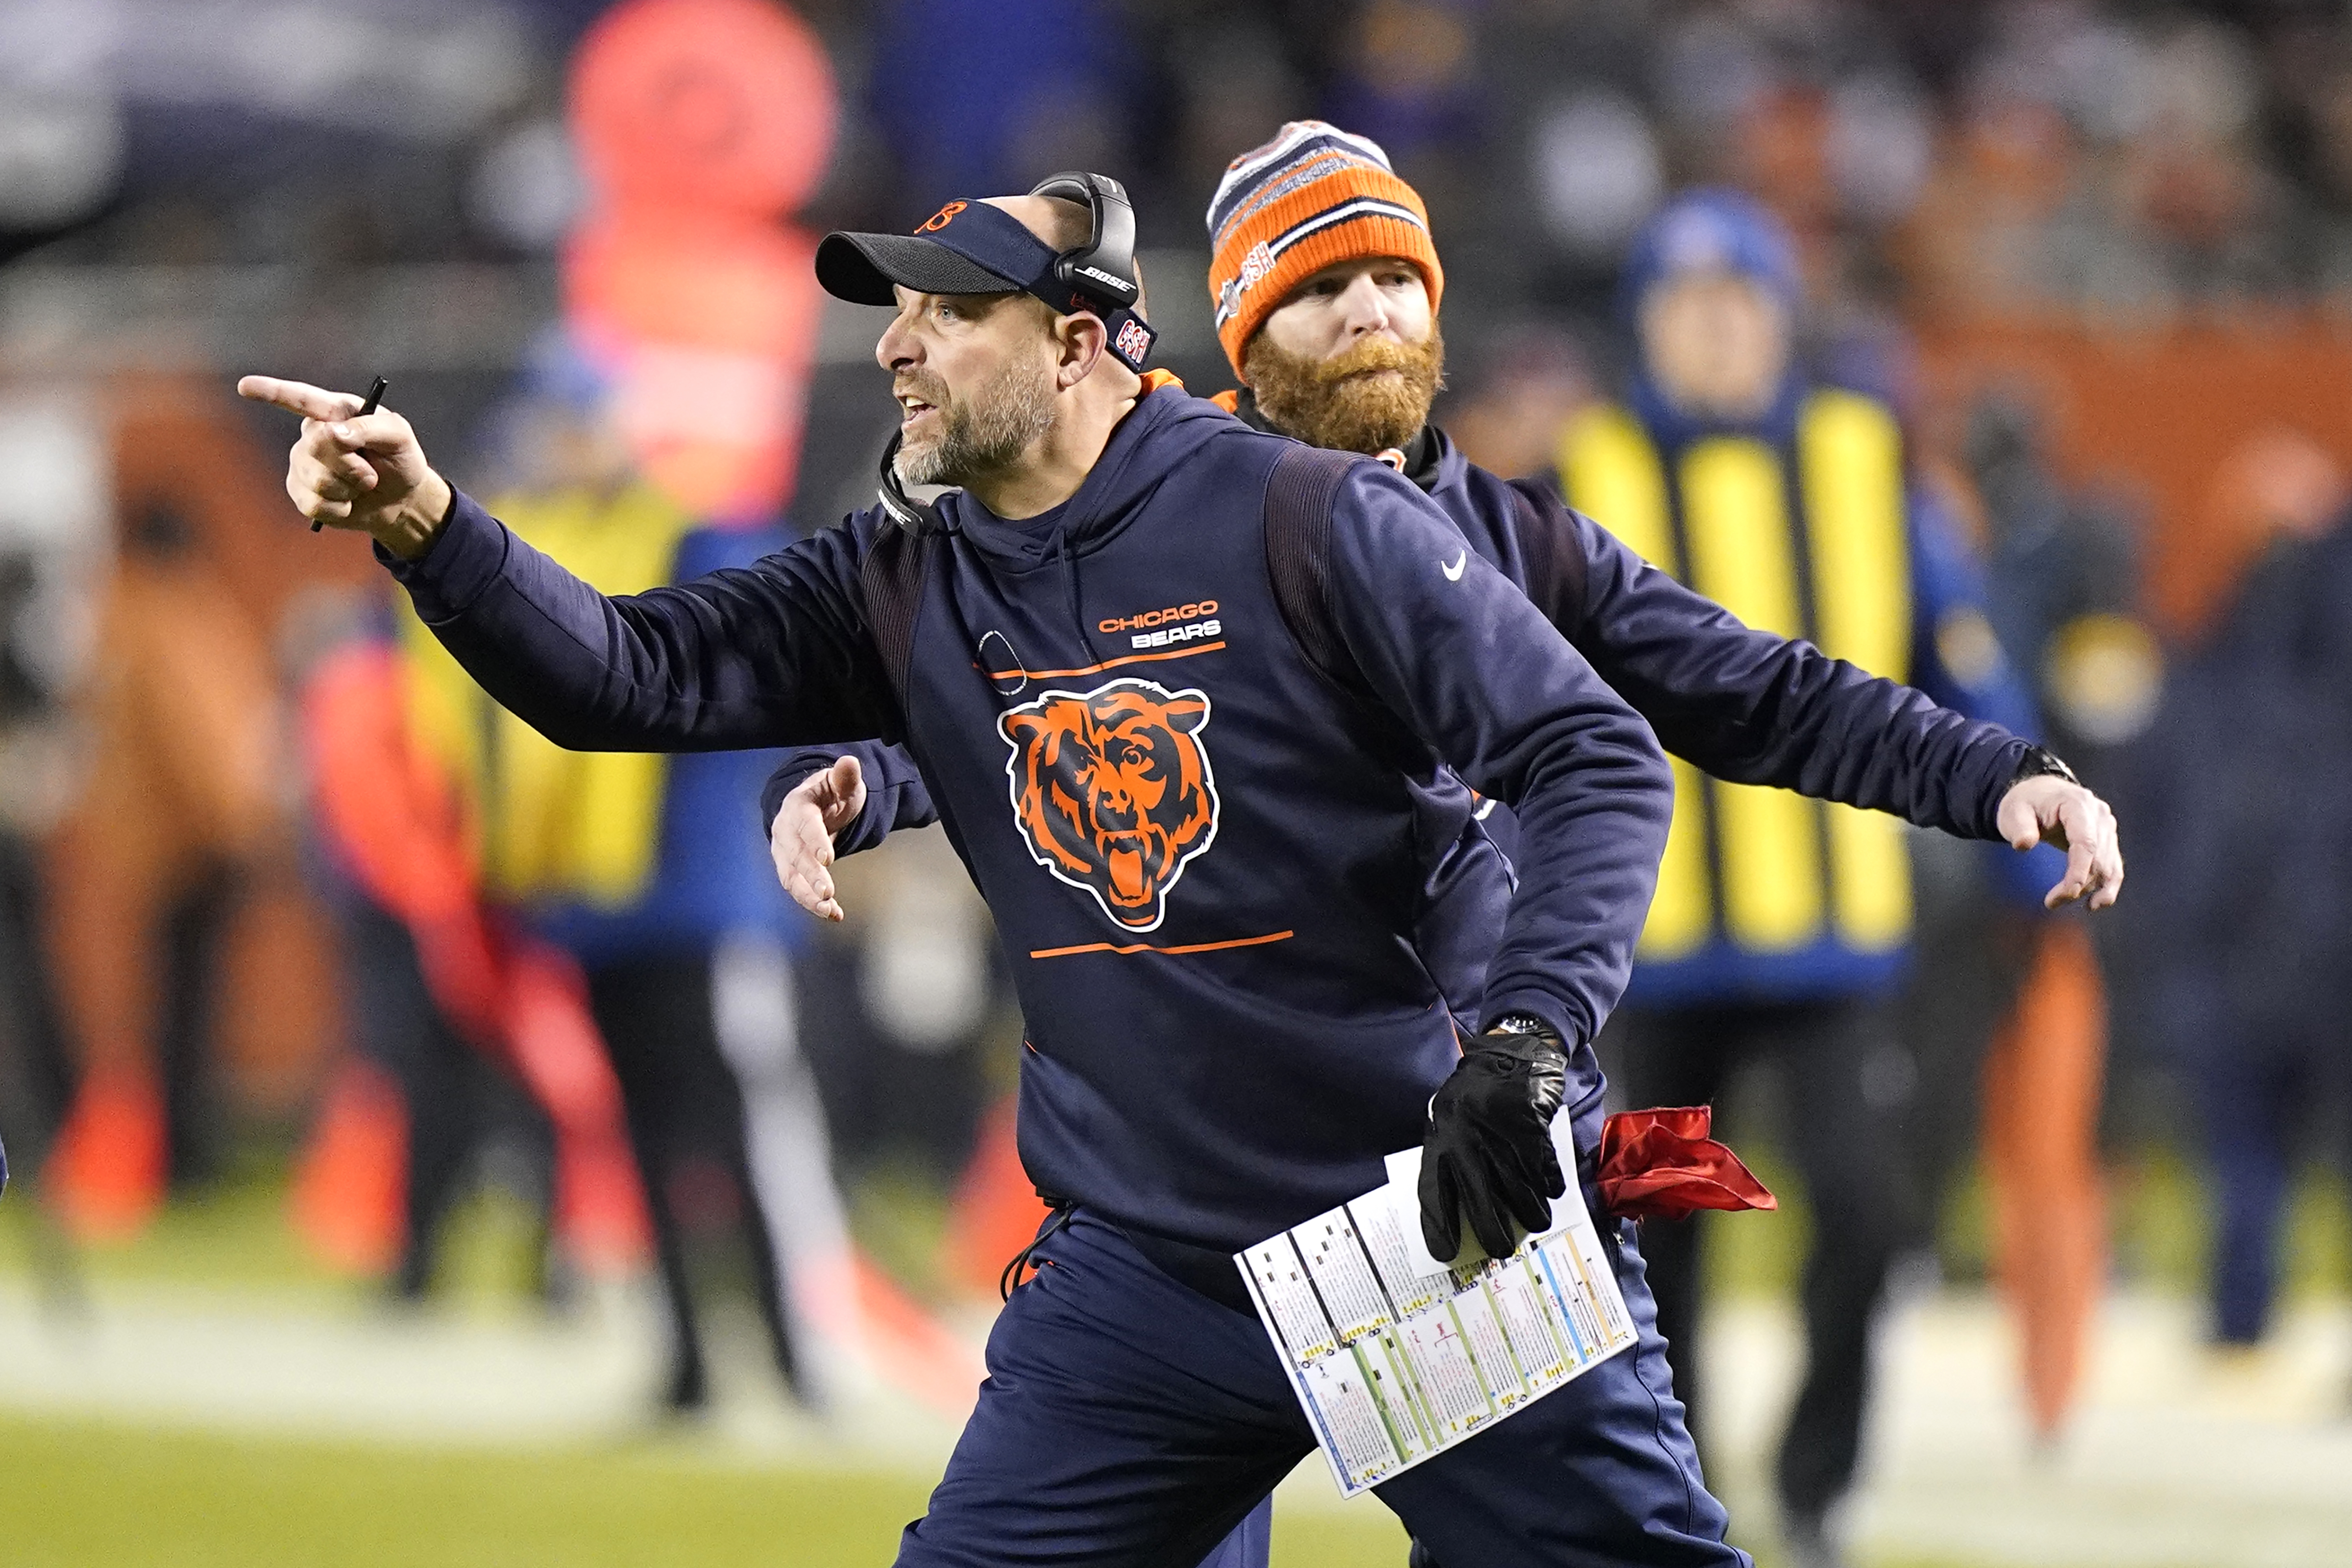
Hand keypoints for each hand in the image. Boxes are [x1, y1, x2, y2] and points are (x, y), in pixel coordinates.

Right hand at [236, 376, 452, 558]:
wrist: (401, 498)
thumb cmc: (399, 458)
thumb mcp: (397, 435)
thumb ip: (369, 428)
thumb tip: (333, 433)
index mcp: (334, 411)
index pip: (300, 399)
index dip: (271, 392)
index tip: (245, 387)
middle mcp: (312, 434)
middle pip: (317, 446)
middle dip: (353, 465)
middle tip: (370, 471)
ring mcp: (302, 463)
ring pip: (317, 479)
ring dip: (349, 488)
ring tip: (362, 484)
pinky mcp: (301, 492)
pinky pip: (315, 504)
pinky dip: (340, 508)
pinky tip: (348, 502)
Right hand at [769, 755, 865, 920]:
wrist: (811, 807)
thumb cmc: (830, 794)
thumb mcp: (840, 784)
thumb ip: (845, 777)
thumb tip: (850, 762)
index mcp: (798, 807)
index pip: (805, 825)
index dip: (815, 842)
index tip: (828, 858)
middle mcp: (785, 832)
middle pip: (796, 856)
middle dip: (811, 875)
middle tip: (828, 892)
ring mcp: (784, 853)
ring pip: (791, 878)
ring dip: (809, 896)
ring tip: (830, 910)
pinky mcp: (789, 870)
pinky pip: (797, 890)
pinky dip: (813, 904)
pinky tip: (835, 915)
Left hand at [1419, 1022, 1568, 1263]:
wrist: (1509, 1054)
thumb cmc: (1475, 1095)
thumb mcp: (1449, 1120)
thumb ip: (1450, 1157)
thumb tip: (1461, 1211)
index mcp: (1440, 1139)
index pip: (1432, 1192)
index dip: (1438, 1227)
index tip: (1446, 1255)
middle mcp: (1467, 1141)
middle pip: (1479, 1202)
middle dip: (1493, 1233)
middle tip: (1502, 1249)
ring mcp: (1499, 1136)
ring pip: (1518, 1191)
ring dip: (1531, 1212)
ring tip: (1537, 1220)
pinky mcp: (1531, 1129)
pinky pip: (1544, 1171)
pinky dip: (1551, 1184)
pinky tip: (1552, 1188)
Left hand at [1997, 773, 2123, 909]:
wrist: (2039, 793)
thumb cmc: (2025, 802)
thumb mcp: (2014, 811)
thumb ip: (2019, 827)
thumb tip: (2023, 844)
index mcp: (2078, 804)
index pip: (2086, 843)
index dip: (2080, 870)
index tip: (2068, 893)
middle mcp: (2099, 815)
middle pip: (2098, 857)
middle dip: (2079, 884)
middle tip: (2051, 902)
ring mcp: (2106, 827)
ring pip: (2108, 865)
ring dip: (2091, 889)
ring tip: (2064, 903)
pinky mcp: (2107, 840)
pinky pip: (2113, 866)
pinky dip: (2107, 886)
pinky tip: (2096, 903)